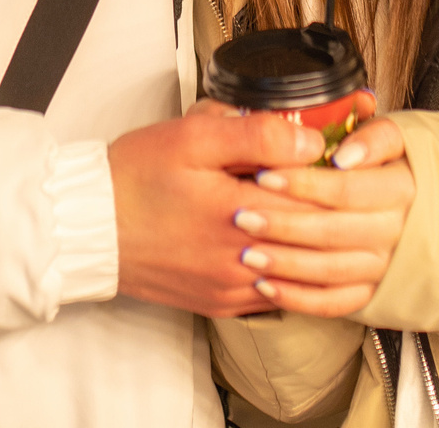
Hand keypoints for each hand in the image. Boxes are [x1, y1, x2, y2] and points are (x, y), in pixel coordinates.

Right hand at [111, 104, 329, 316]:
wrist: (89, 226)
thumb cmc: (136, 177)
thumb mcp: (193, 137)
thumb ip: (256, 135)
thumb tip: (310, 139)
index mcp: (239, 214)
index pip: (318, 202)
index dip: (336, 178)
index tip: (344, 158)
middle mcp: (241, 261)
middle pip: (318, 243)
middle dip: (338, 213)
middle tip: (349, 187)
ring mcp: (232, 289)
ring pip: (303, 276)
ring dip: (321, 248)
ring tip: (331, 218)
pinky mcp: (221, 304)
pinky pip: (277, 296)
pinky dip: (295, 274)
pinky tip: (298, 251)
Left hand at [239, 112, 415, 317]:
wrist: (420, 206)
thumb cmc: (390, 163)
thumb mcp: (393, 137)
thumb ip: (373, 137)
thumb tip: (343, 154)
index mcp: (401, 188)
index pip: (347, 188)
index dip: (304, 183)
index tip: (263, 176)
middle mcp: (395, 231)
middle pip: (334, 231)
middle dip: (284, 225)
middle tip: (241, 217)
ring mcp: (383, 265)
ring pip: (331, 271)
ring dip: (285, 265)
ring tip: (245, 253)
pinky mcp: (371, 291)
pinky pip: (334, 303)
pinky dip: (298, 299)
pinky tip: (264, 286)